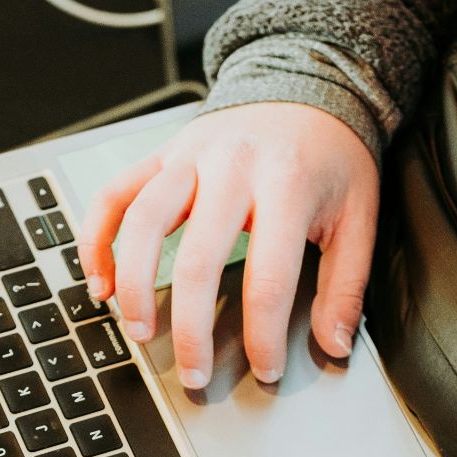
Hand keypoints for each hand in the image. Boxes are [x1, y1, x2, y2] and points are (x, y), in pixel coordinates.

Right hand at [78, 102, 378, 389]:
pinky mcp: (162, 153)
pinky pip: (115, 195)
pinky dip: (96, 239)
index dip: (263, 334)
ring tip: (140, 332)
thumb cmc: (332, 157)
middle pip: (196, 259)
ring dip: (133, 285)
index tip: (265, 370)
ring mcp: (189, 156)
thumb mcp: (359, 215)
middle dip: (190, 329)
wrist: (306, 82)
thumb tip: (333, 345)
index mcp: (288, 183)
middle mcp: (232, 166)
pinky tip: (101, 282)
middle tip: (193, 374)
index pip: (269, 276)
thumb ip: (346, 285)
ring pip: (142, 223)